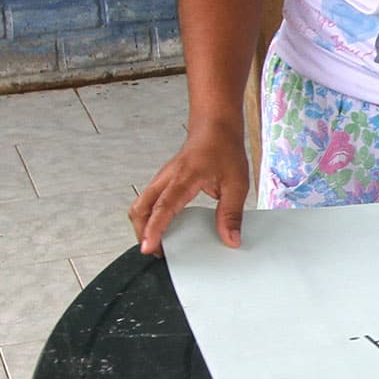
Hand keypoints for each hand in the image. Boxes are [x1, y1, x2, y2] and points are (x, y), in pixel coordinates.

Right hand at [131, 123, 250, 254]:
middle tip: (156, 252)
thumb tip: (231, 239)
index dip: (154, 229)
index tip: (149, 247)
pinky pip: (148, 201)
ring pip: (141, 205)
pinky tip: (163, 227)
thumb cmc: (224, 148)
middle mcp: (167, 179)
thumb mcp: (237, 184)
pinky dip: (149, 217)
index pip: (163, 207)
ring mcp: (162, 179)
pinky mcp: (164, 181)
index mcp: (184, 178)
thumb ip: (231, 213)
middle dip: (142, 232)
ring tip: (159, 244)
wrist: (215, 126)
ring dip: (143, 225)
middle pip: (141, 208)